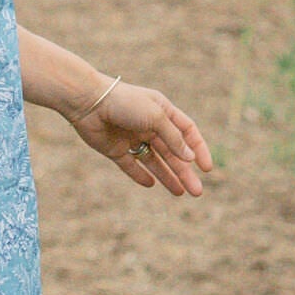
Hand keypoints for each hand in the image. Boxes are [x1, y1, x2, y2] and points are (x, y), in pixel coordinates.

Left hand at [69, 79, 211, 196]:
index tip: (206, 169)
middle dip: (185, 172)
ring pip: (154, 161)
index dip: (198, 149)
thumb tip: (189, 157)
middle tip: (196, 192)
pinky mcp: (115, 149)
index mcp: (162, 110)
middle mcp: (149, 124)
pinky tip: (151, 184)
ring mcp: (132, 137)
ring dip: (168, 176)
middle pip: (172, 152)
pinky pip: (131, 165)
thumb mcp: (155, 117)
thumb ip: (173, 138)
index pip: (187, 132)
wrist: (88, 101)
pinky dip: (140, 175)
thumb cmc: (124, 103)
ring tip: (180, 193)